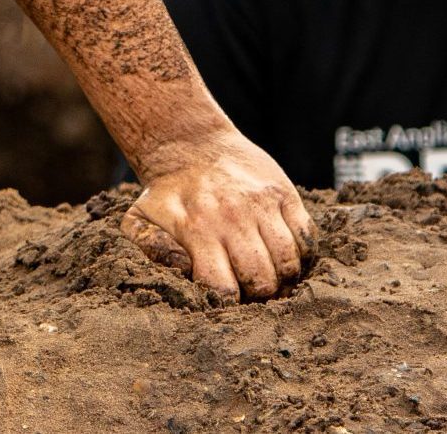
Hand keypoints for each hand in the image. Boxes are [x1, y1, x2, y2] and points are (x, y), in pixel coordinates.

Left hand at [121, 128, 314, 301]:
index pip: (224, 288)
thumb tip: (186, 270)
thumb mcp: (139, 219)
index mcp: (196, 229)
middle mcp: (232, 217)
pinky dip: (302, 253)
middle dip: (257, 295)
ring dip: (282, 277)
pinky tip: (282, 251)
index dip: (227, 302)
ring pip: (288, 262)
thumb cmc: (167, 192)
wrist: (191, 143)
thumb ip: (151, 250)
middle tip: (249, 287)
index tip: (225, 296)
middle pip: (262, 281)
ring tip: (268, 272)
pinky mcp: (284, 193)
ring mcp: (261, 204)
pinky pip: (307, 237)